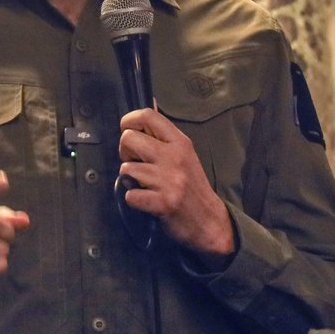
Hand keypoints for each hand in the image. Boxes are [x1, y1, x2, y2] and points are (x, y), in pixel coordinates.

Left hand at [118, 108, 234, 258]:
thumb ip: (163, 137)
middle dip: (125, 152)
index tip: (129, 132)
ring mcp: (168, 180)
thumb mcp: (184, 154)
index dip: (129, 121)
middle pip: (128, 138)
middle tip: (137, 163)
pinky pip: (130, 194)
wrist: (208, 220)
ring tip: (146, 184)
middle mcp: (174, 157)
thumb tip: (143, 113)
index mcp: (180, 142)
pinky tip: (147, 199)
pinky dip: (134, 199)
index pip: (147, 115)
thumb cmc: (192, 186)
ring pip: (125, 168)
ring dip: (130, 179)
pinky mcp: (162, 202)